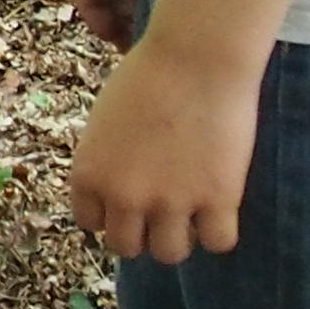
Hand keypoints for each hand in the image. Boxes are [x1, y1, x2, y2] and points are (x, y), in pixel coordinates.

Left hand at [66, 23, 259, 265]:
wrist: (196, 56)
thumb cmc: (151, 74)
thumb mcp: (106, 121)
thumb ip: (107, 161)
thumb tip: (121, 194)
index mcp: (89, 175)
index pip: (90, 223)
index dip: (112, 212)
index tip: (129, 198)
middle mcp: (124, 196)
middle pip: (126, 247)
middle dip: (142, 231)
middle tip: (161, 208)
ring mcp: (171, 202)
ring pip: (169, 253)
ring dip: (178, 237)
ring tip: (191, 212)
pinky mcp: (217, 199)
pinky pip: (218, 242)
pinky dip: (219, 231)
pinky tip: (221, 208)